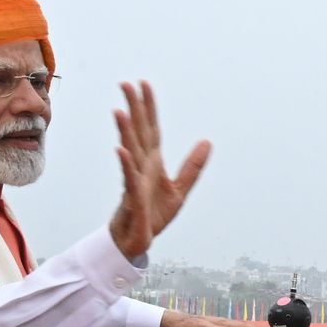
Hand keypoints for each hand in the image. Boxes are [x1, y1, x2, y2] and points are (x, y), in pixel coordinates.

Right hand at [109, 81, 211, 258]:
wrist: (137, 242)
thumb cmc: (153, 216)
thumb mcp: (180, 190)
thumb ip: (193, 166)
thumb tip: (206, 142)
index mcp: (153, 163)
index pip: (152, 129)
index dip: (149, 107)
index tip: (143, 84)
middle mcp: (142, 167)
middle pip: (138, 132)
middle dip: (133, 109)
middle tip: (125, 84)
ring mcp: (136, 181)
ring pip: (131, 151)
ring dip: (125, 131)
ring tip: (120, 111)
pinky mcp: (133, 198)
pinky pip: (129, 179)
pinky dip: (126, 165)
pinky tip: (121, 150)